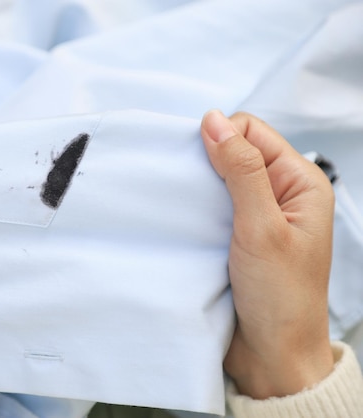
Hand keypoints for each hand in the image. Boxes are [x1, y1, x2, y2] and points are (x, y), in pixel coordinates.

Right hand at [201, 110, 334, 398]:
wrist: (271, 354)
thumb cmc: (281, 296)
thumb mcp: (262, 227)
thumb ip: (241, 171)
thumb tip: (214, 121)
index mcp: (299, 182)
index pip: (252, 132)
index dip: (221, 138)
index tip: (197, 162)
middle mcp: (278, 194)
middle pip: (233, 152)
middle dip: (205, 163)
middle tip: (188, 189)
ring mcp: (255, 216)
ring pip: (216, 180)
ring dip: (197, 189)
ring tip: (184, 207)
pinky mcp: (234, 236)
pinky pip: (208, 207)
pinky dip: (193, 210)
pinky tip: (184, 221)